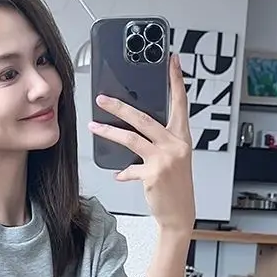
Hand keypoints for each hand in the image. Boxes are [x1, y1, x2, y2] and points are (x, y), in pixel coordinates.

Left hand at [89, 53, 195, 235]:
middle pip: (144, 118)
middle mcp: (176, 145)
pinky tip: (119, 174)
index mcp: (182, 138)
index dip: (176, 80)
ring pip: (131, 138)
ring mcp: (165, 159)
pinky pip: (130, 168)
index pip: (180, 103)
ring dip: (109, 131)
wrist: (179, 214)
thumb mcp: (173, 160)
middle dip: (120, 106)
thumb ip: (158, 143)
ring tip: (94, 126)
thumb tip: (136, 133)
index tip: (172, 61)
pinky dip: (123, 171)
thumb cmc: (176, 187)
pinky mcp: (152, 174)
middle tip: (103, 98)